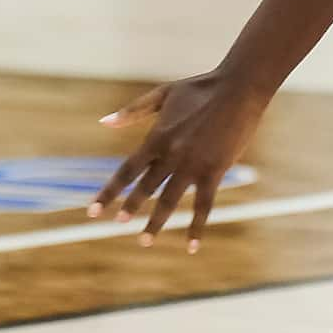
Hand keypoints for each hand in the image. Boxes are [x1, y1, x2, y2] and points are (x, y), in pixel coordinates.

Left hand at [89, 71, 271, 250]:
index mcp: (156, 138)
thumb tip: (103, 122)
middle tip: (118, 224)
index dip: (109, 192)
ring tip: (144, 240)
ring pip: (168, 201)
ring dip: (155, 222)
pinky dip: (196, 226)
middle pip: (144, 189)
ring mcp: (192, 165)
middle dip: (129, 208)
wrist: (239, 88)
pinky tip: (191, 245)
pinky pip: (203, 205)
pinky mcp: (215, 171)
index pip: (126, 171)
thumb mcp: (163, 94)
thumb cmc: (202, 87)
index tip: (93, 211)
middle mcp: (170, 155)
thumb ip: (133, 111)